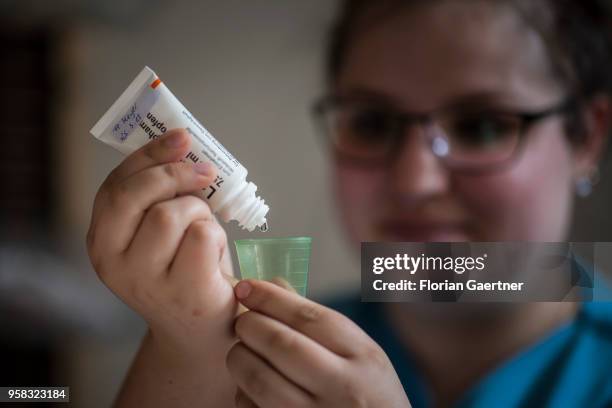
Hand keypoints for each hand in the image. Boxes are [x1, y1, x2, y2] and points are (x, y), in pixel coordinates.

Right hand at [87, 129, 238, 356]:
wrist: (202, 329)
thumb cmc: (184, 268)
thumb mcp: (160, 232)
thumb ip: (159, 195)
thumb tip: (184, 145)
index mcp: (102, 241)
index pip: (115, 186)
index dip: (148, 155)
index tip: (181, 137)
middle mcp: (113, 263)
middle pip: (137, 196)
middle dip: (175, 174)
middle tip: (205, 172)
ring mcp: (146, 281)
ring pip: (173, 213)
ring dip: (200, 212)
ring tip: (205, 230)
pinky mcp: (183, 292)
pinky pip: (203, 236)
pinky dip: (216, 234)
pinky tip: (215, 254)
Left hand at [227, 279, 411, 407]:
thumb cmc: (370, 395)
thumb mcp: (361, 353)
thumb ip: (319, 321)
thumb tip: (272, 285)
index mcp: (362, 356)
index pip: (308, 317)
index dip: (269, 298)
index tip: (246, 288)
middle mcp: (342, 388)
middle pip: (280, 343)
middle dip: (250, 324)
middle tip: (243, 320)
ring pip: (259, 378)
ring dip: (240, 356)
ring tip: (242, 349)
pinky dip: (242, 391)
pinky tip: (249, 385)